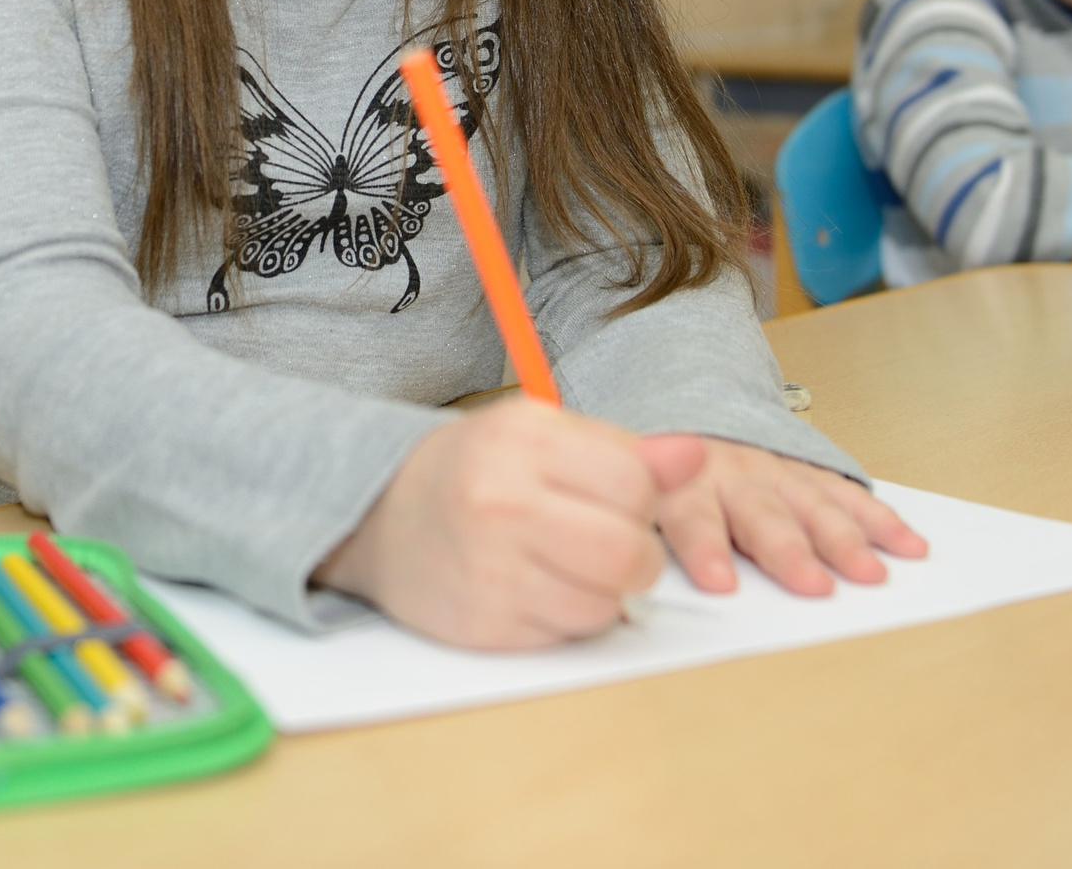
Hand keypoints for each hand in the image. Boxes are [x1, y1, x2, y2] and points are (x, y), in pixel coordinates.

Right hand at [315, 399, 705, 649]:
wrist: (377, 512)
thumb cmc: (475, 468)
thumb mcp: (541, 434)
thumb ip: (621, 449)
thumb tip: (695, 458)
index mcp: (523, 440)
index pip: (635, 483)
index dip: (641, 497)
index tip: (617, 498)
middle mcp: (503, 503)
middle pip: (628, 553)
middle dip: (637, 556)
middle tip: (612, 544)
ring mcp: (491, 570)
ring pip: (606, 605)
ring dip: (606, 592)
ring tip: (572, 566)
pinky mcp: (484, 626)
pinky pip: (568, 635)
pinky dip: (568, 617)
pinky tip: (538, 587)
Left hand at [655, 437, 927, 595]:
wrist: (681, 409)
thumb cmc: (660, 480)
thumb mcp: (639, 502)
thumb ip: (647, 539)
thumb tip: (631, 601)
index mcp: (681, 487)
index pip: (692, 518)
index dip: (706, 549)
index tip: (720, 584)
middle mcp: (731, 477)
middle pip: (762, 517)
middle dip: (789, 552)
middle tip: (812, 585)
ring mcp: (774, 472)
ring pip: (812, 506)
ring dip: (843, 540)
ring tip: (871, 573)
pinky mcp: (806, 471)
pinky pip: (846, 495)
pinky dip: (879, 520)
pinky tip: (907, 545)